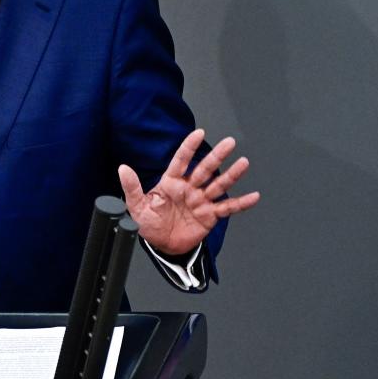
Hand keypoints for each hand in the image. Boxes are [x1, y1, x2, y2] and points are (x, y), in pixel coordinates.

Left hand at [117, 128, 259, 255]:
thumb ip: (132, 187)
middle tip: (229, 142)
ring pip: (218, 185)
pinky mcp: (209, 216)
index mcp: (171, 183)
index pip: (181, 161)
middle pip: (204, 169)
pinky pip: (227, 208)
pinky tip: (254, 196)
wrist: (160, 245)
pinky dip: (241, 203)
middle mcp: (188, 188)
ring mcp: (200, 201)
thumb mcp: (136, 206)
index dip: (189, 147)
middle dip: (217, 156)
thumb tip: (123, 168)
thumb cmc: (149, 224)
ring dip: (231, 174)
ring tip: (243, 163)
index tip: (199, 133)